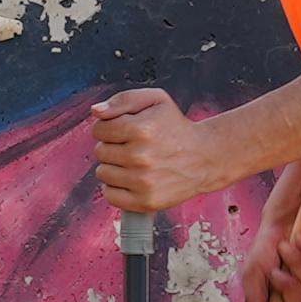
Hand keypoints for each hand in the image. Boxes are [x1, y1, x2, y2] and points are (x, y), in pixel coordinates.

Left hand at [89, 88, 229, 215]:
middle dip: (113, 147)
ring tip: (134, 163)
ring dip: (114, 167)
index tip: (125, 130)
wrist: (205, 157)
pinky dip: (116, 188)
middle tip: (133, 146)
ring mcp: (143, 182)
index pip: (99, 130)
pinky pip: (110, 196)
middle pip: (100, 152)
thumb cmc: (176, 127)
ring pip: (102, 173)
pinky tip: (131, 179)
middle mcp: (140, 157)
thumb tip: (96, 111)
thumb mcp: (156, 100)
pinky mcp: (146, 201)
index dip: (110, 128)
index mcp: (140, 129)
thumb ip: (123, 100)